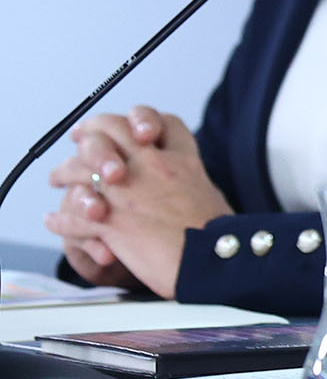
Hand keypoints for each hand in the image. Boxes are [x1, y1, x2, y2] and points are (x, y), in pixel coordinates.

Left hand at [43, 110, 230, 297]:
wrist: (214, 260)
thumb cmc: (221, 237)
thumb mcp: (211, 194)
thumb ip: (191, 183)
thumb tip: (189, 185)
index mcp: (182, 160)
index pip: (160, 122)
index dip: (140, 118)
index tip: (128, 126)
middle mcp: (153, 167)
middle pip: (113, 128)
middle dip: (92, 130)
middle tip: (80, 136)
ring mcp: (129, 192)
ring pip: (82, 165)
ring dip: (64, 171)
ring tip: (57, 178)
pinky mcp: (112, 221)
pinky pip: (73, 215)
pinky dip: (60, 219)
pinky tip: (53, 221)